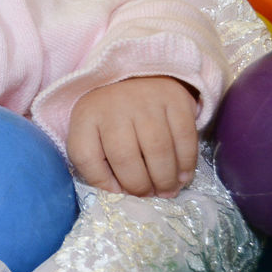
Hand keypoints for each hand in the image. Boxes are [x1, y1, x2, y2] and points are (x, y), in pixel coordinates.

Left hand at [66, 76, 198, 197]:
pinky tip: (182, 176)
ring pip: (157, 150)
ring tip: (167, 191)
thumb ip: (95, 163)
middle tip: (148, 196)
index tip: (118, 192)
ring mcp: (145, 102)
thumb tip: (119, 192)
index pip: (85, 156)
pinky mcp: (175, 100)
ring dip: (164, 179)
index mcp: (86, 117)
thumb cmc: (111, 114)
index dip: (101, 182)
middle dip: (139, 186)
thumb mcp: (90, 132)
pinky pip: (184, 139)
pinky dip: (186, 163)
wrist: (137, 75)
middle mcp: (114, 107)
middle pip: (125, 157)